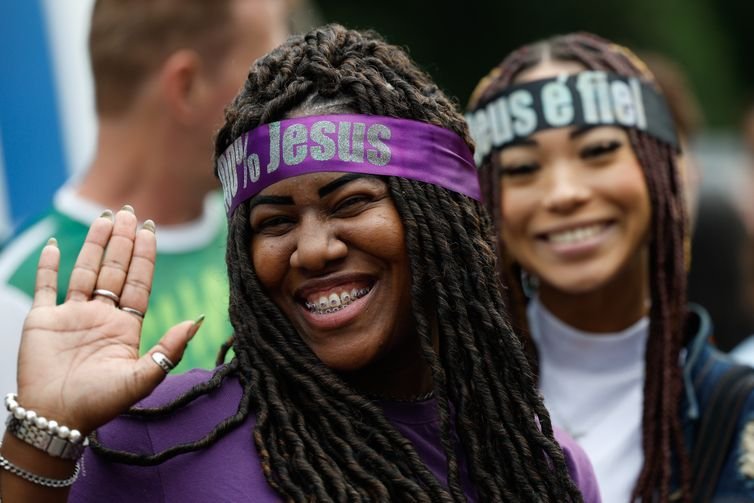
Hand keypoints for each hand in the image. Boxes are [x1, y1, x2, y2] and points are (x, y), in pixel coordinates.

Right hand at [14, 207, 200, 434]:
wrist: (56, 419)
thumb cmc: (100, 403)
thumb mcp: (142, 378)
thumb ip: (168, 349)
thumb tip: (196, 321)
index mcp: (125, 326)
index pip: (138, 282)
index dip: (145, 256)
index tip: (151, 229)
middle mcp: (100, 316)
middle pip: (114, 269)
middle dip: (123, 240)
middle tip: (130, 212)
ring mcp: (71, 316)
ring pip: (85, 270)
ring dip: (94, 244)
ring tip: (105, 217)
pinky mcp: (43, 320)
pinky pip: (45, 286)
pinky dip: (48, 266)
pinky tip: (54, 245)